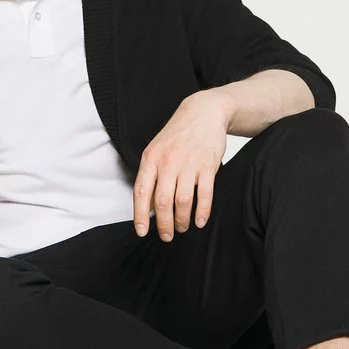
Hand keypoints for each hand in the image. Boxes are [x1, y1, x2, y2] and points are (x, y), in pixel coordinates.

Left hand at [133, 91, 230, 240]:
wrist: (204, 113)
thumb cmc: (178, 135)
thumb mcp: (156, 149)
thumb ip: (151, 174)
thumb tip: (147, 206)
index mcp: (151, 158)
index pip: (142, 192)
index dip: (140, 215)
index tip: (142, 231)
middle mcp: (168, 162)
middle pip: (163, 202)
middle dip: (164, 224)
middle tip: (166, 236)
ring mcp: (189, 164)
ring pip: (183, 201)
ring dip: (182, 220)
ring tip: (182, 228)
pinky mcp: (208, 166)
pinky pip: (204, 195)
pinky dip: (202, 212)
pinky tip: (200, 221)